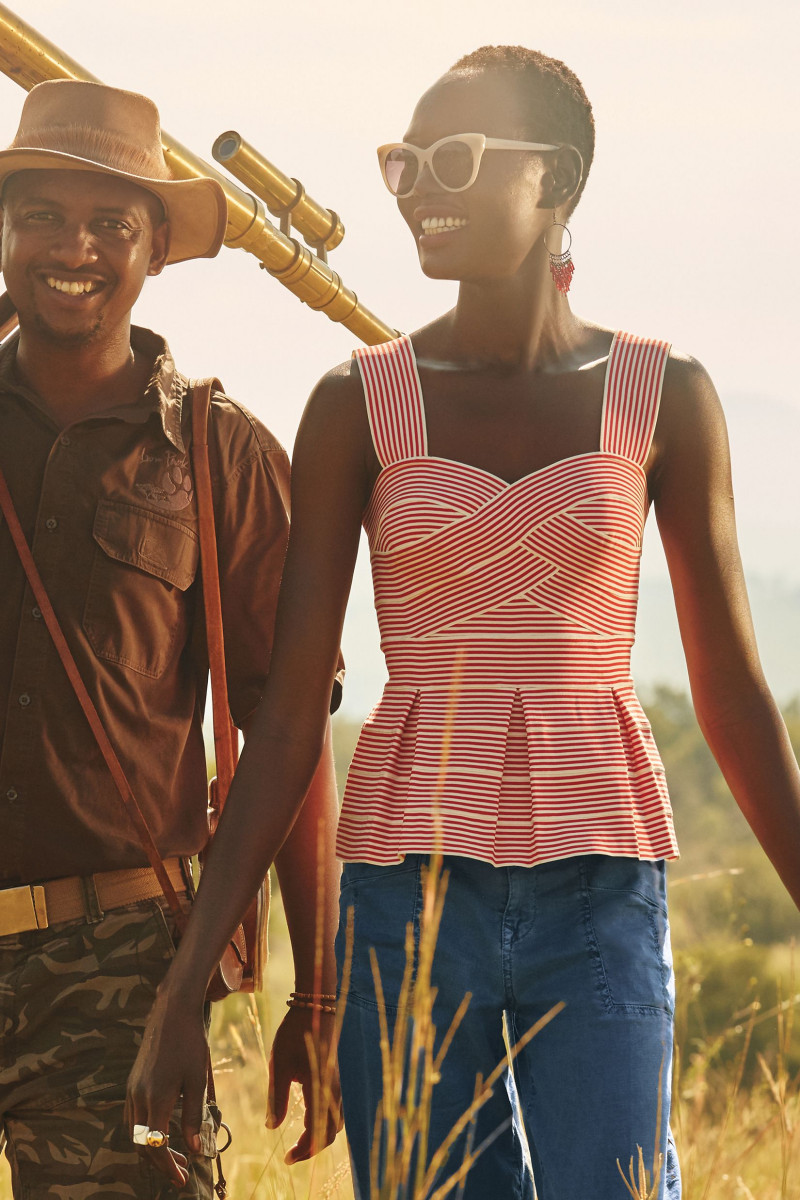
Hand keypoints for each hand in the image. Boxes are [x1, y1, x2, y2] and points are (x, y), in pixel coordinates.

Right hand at [125, 990, 208, 1187]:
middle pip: (142, 1144)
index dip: (167, 1166)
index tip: (182, 1178)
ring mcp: (132, 1089)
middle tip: (181, 1173)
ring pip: (135, 1132)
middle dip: (160, 1163)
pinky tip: (163, 1131)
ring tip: (174, 1156)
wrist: (172, 1011)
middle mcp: (138, 1097)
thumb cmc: (190, 1043)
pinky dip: (146, 1131)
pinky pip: (134, 1116)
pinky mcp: (132, 1081)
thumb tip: (194, 1150)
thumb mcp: (197, 1080)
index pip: (155, 1146)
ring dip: (152, 1148)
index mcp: (156, 1098)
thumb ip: (193, 1116)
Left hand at [266, 1006, 342, 1162]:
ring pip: (335, 1123)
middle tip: (291, 1155)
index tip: (287, 1158)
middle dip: (312, 1149)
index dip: (303, 1150)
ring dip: (319, 1137)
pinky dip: (324, 1123)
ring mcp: (337, 1085)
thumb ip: (278, 1099)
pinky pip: (336, 1110)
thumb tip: (272, 1127)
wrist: (314, 1008)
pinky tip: (309, 1120)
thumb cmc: (294, 1035)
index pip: (316, 1133)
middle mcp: (333, 1091)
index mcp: (320, 1090)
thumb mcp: (279, 1066)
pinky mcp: (335, 1078)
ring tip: (300, 1141)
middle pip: (330, 1133)